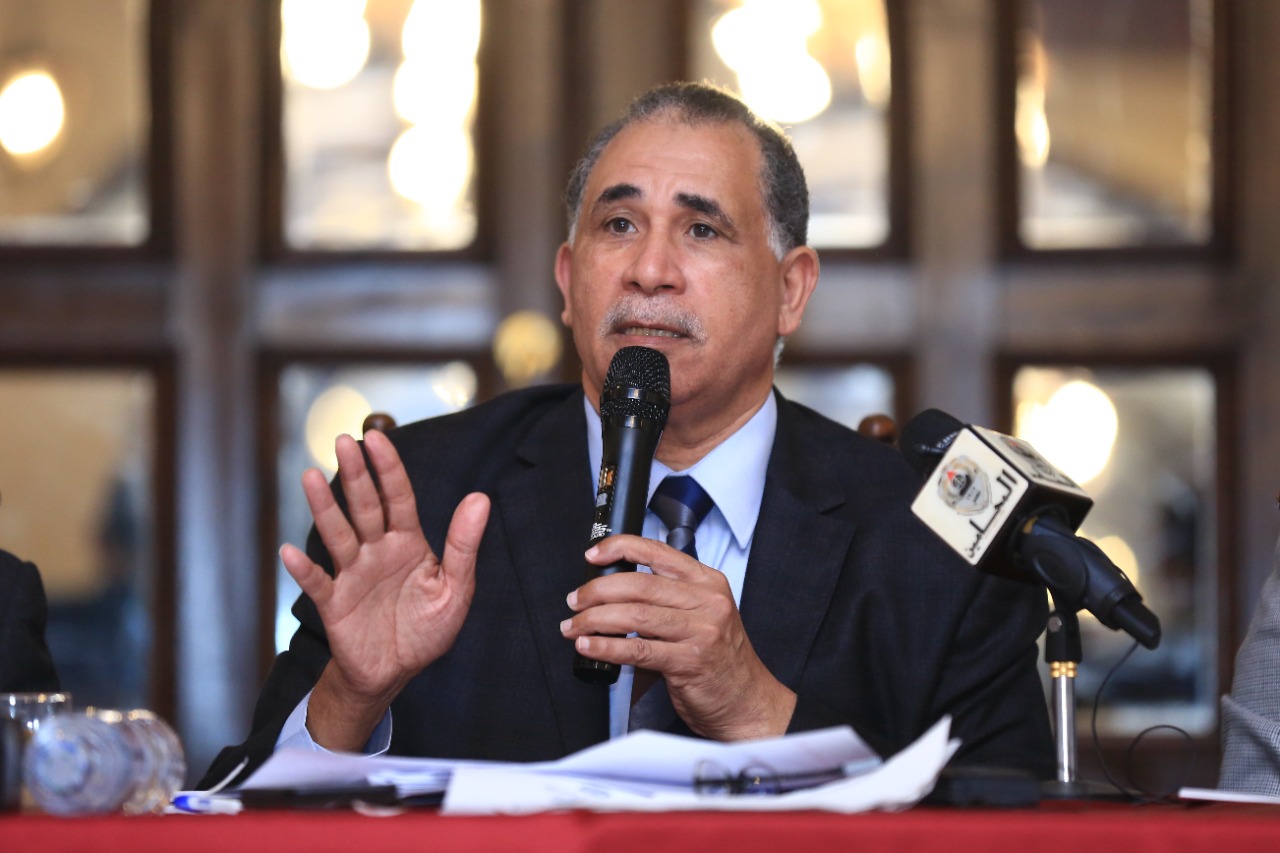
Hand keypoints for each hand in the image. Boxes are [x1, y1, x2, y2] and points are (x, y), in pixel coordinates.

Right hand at [281, 429, 489, 748]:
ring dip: (324, 508)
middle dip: (355, 475)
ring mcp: (352, 574)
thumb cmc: (428, 628)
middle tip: (343, 440)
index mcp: (408, 543)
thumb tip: (480, 497)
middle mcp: (376, 551)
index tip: (377, 438)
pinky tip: (290, 552)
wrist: (397, 672)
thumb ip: (464, 545)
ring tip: (310, 476)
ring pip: (337, 535)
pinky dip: (303, 569)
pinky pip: (317, 583)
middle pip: (364, 507)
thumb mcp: (456, 589)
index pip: (397, 497)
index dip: (388, 468)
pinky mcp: (335, 604)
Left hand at [560, 535, 795, 739]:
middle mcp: (707, 601)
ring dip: (594, 620)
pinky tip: (588, 647)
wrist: (748, 701)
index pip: (657, 551)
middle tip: (575, 601)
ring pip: (634, 615)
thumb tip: (611, 589)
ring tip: (574, 627)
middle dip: (597, 591)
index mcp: (708, 582)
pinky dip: (607, 647)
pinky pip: (638, 650)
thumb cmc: (720, 658)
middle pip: (639, 584)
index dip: (619, 548)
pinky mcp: (690, 662)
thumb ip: (669, 598)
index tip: (593, 555)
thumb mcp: (704, 614)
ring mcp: (701, 631)